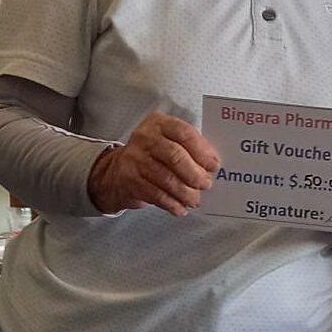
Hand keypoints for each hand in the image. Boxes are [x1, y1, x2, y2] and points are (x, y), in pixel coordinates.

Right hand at [87, 112, 221, 215]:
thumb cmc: (153, 155)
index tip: (214, 165)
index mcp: (159, 123)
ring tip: (195, 199)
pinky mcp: (129, 180)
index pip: (184, 133)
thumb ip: (189, 148)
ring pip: (166, 178)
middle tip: (206, 184)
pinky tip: (180, 208)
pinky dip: (171, 203)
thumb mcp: (169, 142)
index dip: (202, 150)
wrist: (117, 171)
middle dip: (195, 174)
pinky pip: (156, 194)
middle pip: (175, 156)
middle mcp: (145, 137)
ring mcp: (134, 158)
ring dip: (185, 192)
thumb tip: (212, 166)